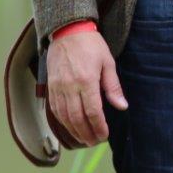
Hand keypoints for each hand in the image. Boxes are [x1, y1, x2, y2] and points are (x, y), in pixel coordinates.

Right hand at [46, 30, 126, 145]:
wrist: (68, 31)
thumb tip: (122, 106)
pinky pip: (54, 109)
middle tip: (95, 141)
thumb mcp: (108, 62)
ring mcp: (57, 87)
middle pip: (77, 118)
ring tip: (84, 138)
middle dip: (86, 133)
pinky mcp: (50, 87)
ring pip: (64, 116)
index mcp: (86, 80)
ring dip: (74, 130)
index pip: (92, 111)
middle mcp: (70, 87)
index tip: (104, 135)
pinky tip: (69, 127)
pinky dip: (62, 121)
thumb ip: (113, 87)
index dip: (99, 126)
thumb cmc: (91, 45)